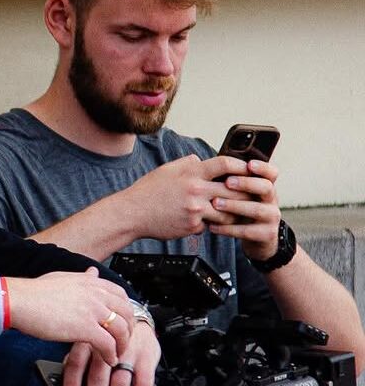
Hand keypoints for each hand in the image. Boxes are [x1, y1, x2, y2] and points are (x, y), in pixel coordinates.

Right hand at [8, 267, 133, 365]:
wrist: (20, 300)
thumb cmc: (35, 291)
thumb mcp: (64, 278)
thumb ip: (82, 277)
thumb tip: (93, 272)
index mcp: (91, 282)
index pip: (121, 295)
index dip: (126, 311)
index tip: (122, 322)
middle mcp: (96, 293)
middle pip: (126, 313)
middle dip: (128, 329)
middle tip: (122, 340)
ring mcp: (92, 310)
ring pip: (121, 329)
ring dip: (122, 345)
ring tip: (116, 353)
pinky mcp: (85, 328)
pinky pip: (108, 344)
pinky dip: (111, 354)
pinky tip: (107, 359)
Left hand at [61, 323, 160, 385]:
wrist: (136, 317)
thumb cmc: (107, 332)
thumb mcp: (89, 337)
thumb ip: (77, 356)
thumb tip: (63, 380)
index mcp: (88, 339)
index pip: (76, 365)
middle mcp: (107, 345)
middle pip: (98, 377)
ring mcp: (128, 351)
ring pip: (120, 382)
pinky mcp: (146, 357)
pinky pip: (144, 383)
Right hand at [119, 155, 254, 239]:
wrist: (132, 213)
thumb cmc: (148, 191)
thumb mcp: (167, 169)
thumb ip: (188, 164)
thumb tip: (202, 160)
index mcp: (191, 173)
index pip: (225, 164)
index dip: (242, 166)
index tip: (250, 168)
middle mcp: (196, 190)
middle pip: (235, 190)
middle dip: (246, 192)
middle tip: (252, 193)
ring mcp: (195, 210)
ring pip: (227, 212)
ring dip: (232, 212)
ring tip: (234, 211)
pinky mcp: (192, 226)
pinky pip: (210, 225)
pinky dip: (210, 223)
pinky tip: (206, 221)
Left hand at [208, 160, 281, 260]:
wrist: (254, 237)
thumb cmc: (239, 209)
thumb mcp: (236, 193)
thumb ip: (225, 179)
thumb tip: (197, 161)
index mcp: (265, 186)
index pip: (271, 173)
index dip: (263, 167)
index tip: (249, 164)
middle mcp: (271, 200)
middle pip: (266, 187)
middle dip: (246, 184)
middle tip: (227, 182)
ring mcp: (271, 217)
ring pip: (257, 209)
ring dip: (235, 206)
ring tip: (215, 203)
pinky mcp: (267, 234)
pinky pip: (248, 231)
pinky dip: (229, 229)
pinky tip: (212, 226)